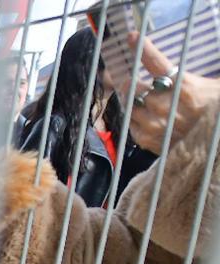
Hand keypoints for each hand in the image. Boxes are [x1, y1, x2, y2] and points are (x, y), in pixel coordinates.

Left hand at [122, 32, 219, 147]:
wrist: (213, 144)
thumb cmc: (212, 111)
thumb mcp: (208, 87)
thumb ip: (186, 78)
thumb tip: (171, 71)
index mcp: (184, 87)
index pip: (157, 63)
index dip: (143, 50)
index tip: (132, 38)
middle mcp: (167, 105)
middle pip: (136, 88)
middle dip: (133, 85)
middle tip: (134, 84)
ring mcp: (156, 124)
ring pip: (131, 107)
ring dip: (133, 102)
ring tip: (143, 103)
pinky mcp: (148, 140)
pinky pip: (131, 125)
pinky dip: (135, 120)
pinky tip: (146, 119)